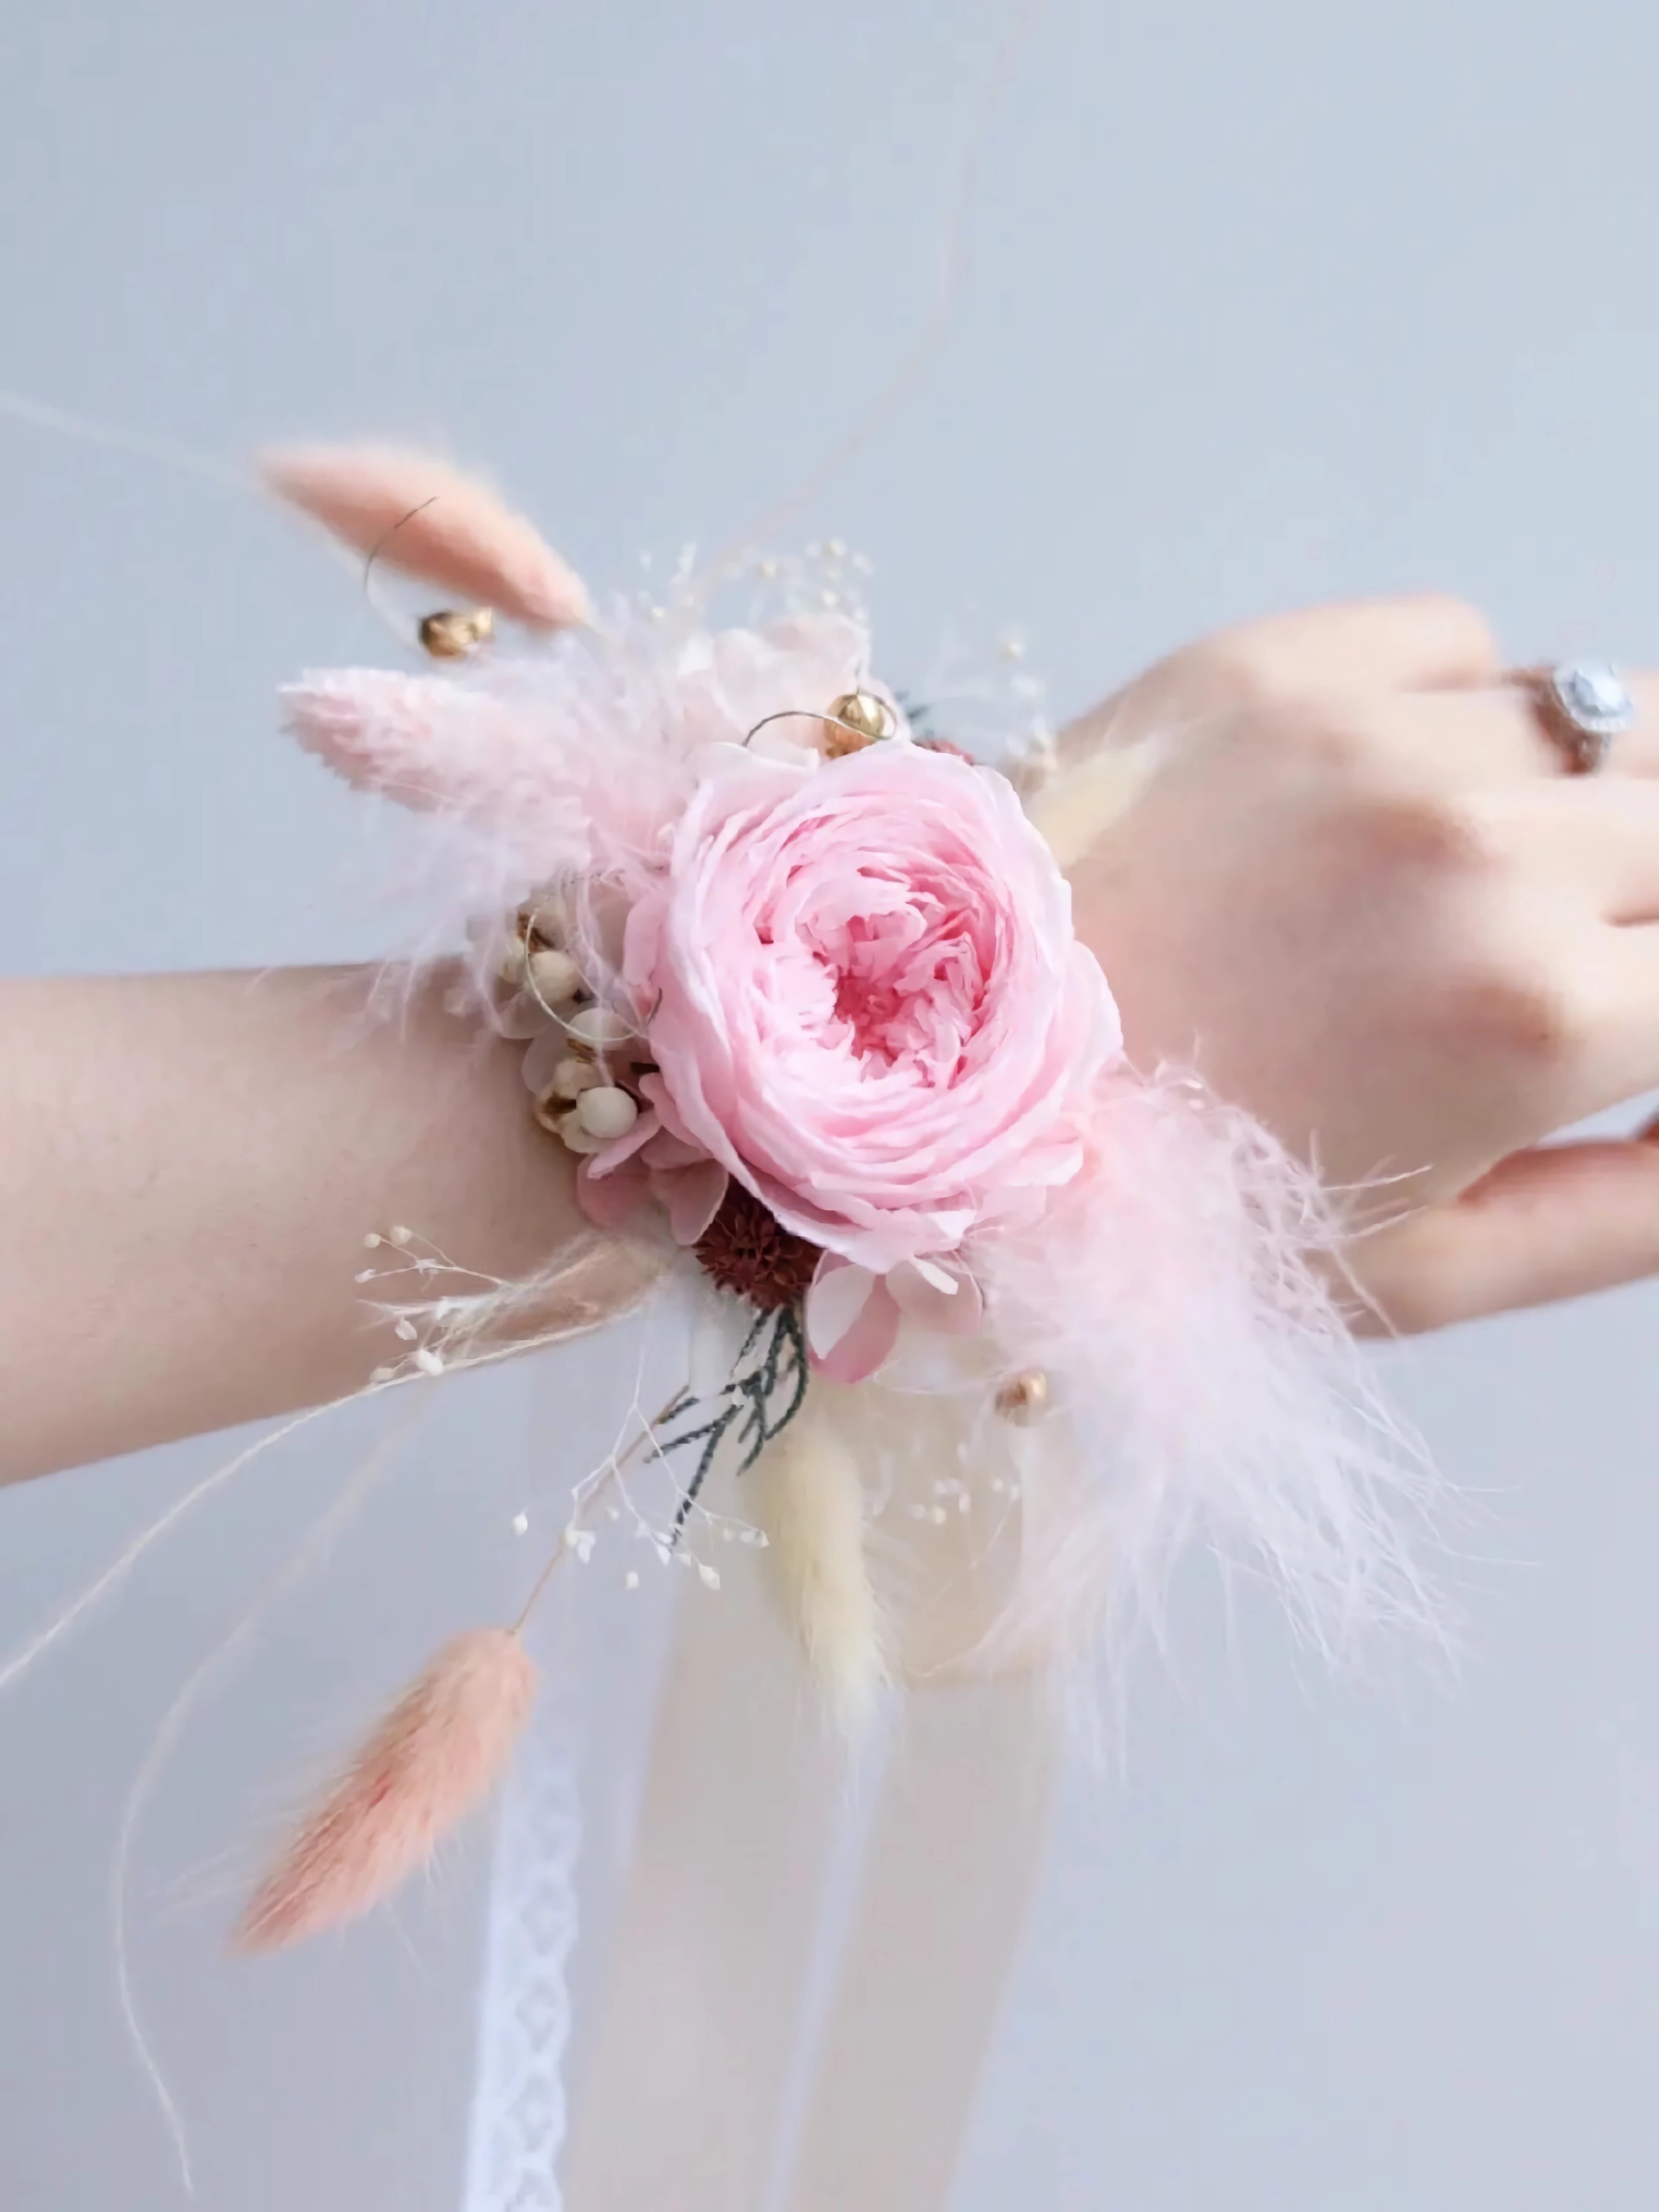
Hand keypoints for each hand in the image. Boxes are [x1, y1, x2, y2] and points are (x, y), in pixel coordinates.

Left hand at [1043, 597, 1658, 1331]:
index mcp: (1541, 1014)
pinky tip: (1379, 799)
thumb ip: (1628, 1212)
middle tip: (1558, 957)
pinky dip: (1464, 711)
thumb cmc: (1172, 1207)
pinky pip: (1462, 643)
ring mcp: (1375, 737)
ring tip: (1455, 893)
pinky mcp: (1270, 664)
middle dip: (1648, 900)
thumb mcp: (1424, 1273)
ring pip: (1600, 725)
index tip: (1618, 1025)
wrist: (933, 1087)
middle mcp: (1483, 846)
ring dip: (1572, 809)